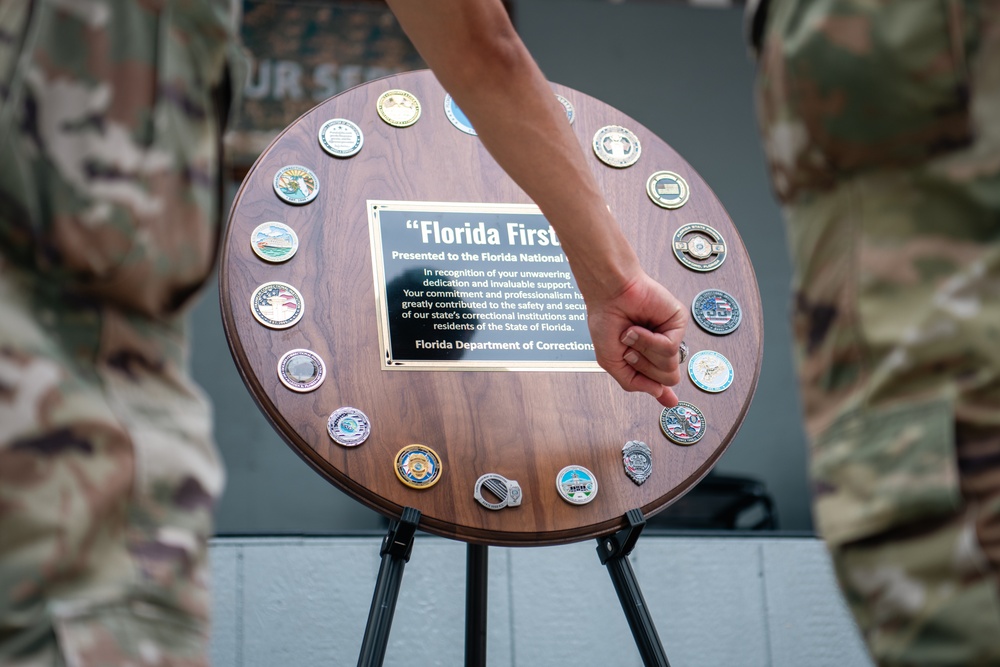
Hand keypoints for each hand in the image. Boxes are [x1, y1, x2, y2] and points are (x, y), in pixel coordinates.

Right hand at [585, 272, 687, 406]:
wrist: (608, 294)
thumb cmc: (605, 321)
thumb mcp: (611, 361)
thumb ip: (633, 383)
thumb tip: (660, 394)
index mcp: (647, 356)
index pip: (661, 380)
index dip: (662, 391)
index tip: (670, 401)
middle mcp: (661, 346)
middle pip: (666, 378)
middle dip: (643, 367)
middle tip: (628, 349)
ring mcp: (671, 334)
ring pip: (670, 366)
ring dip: (643, 352)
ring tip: (631, 334)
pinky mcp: (678, 322)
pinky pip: (670, 348)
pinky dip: (649, 341)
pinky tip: (638, 328)